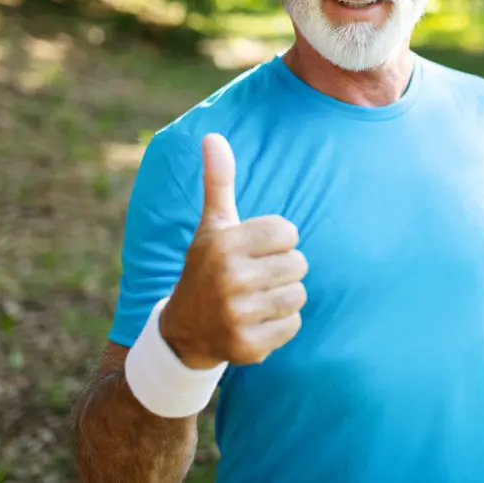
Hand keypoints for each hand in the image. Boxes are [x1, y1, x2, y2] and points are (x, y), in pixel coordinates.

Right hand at [159, 133, 307, 369]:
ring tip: (256, 298)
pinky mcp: (247, 346)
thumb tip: (212, 136)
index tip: (255, 250)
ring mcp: (236, 314)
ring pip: (299, 295)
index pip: (290, 232)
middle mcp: (228, 277)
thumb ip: (219, 181)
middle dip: (284, 270)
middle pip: (299, 264)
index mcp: (224, 242)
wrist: (184, 331)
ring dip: (284, 297)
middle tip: (257, 277)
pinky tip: (256, 322)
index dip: (278, 241)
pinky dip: (281, 325)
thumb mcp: (213, 224)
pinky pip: (293, 325)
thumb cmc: (209, 266)